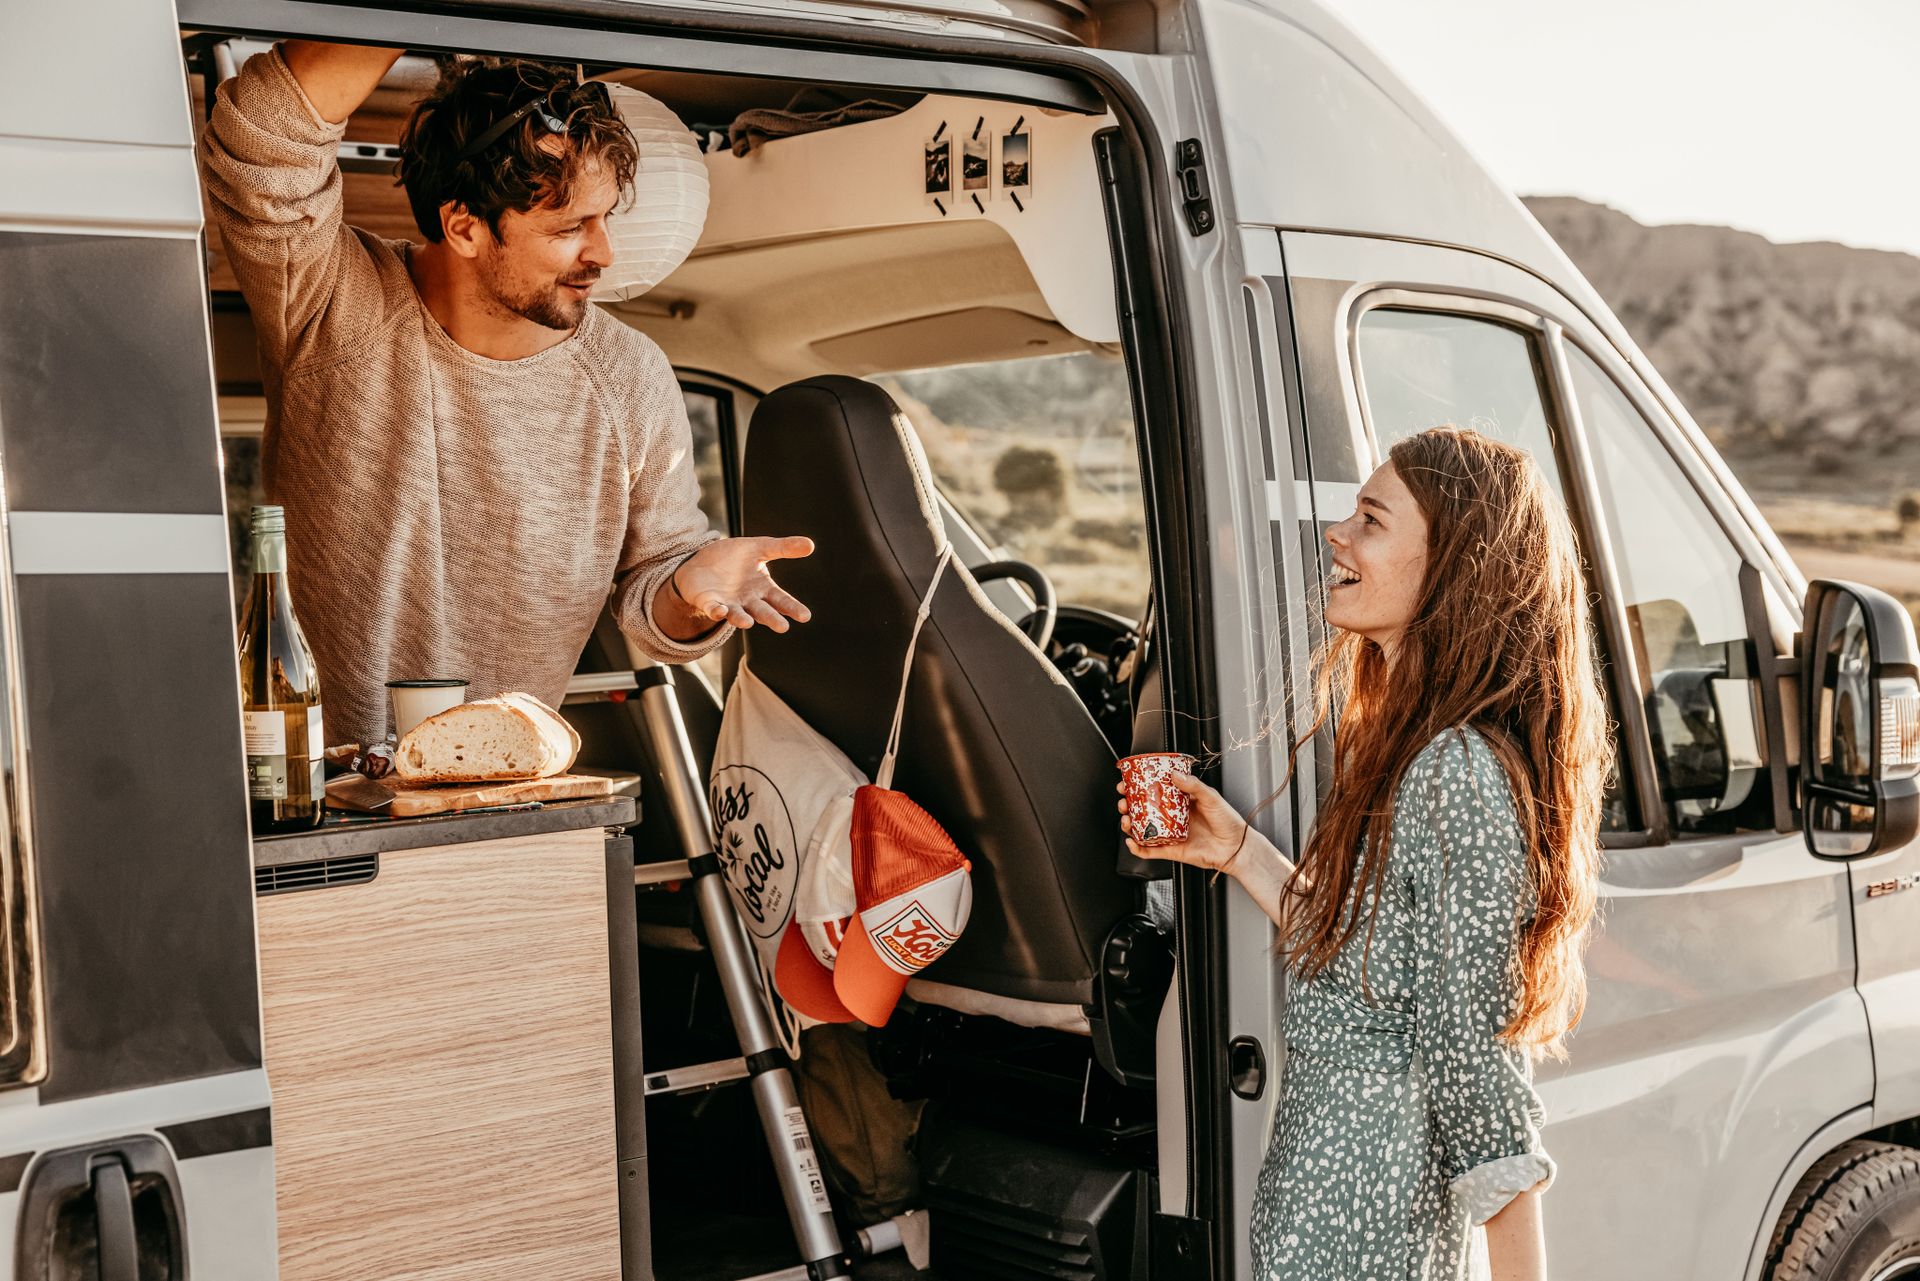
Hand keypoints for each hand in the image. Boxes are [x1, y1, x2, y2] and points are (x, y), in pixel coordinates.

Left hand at [666, 535, 814, 633]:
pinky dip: (716, 611)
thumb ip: (783, 548)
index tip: (805, 616)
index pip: (781, 600)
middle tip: (783, 627)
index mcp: (762, 589)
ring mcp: (729, 603)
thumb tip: (811, 544)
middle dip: (772, 619)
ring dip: (742, 619)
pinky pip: (713, 609)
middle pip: (763, 612)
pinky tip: (720, 611)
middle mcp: (748, 601)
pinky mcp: (709, 602)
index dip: (792, 608)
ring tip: (748, 623)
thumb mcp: (759, 547)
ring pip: (738, 614)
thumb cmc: (733, 558)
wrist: (702, 562)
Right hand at [1116, 771, 1250, 874]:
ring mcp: (1170, 834)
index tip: (1128, 781)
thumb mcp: (1211, 797)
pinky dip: (1137, 848)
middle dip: (1128, 805)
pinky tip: (1131, 841)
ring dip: (1129, 825)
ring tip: (1126, 819)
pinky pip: (1150, 851)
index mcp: (1180, 801)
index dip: (1139, 787)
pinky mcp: (1171, 850)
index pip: (1154, 791)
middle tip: (1123, 800)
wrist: (1236, 847)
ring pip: (1143, 829)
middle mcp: (1172, 817)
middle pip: (1143, 810)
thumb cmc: (1228, 822)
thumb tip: (1174, 774)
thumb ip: (1193, 785)